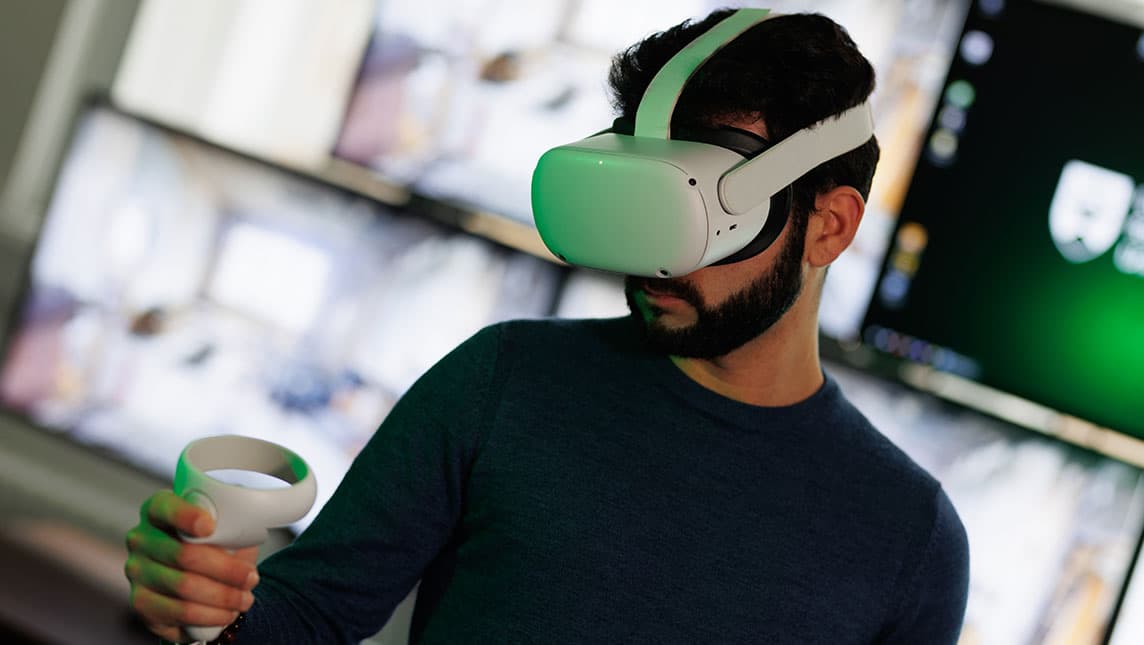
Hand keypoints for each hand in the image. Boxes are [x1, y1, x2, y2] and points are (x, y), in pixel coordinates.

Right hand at [124, 490, 259, 641]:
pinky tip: (227, 613)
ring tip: (245, 599)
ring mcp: (137, 571)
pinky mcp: (140, 602)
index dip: (186, 516)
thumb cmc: (213, 544)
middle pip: (184, 554)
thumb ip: (231, 521)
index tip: (210, 527)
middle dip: (226, 570)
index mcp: (158, 510)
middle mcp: (141, 538)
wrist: (196, 580)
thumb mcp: (223, 527)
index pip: (165, 507)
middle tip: (251, 578)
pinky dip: (209, 615)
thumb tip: (254, 522)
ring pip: (184, 586)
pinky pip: (178, 612)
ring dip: (222, 596)